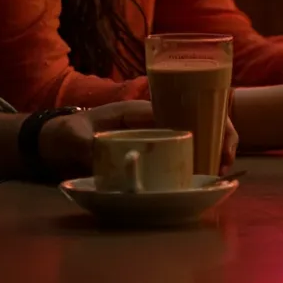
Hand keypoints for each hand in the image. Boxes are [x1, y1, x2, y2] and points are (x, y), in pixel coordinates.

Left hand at [37, 102, 239, 179]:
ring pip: (194, 135)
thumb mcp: (72, 136)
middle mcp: (150, 120)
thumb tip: (99, 154)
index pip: (178, 106)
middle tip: (227, 160)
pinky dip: (199, 161)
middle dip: (219, 133)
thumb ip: (83, 144)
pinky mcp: (151, 153)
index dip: (205, 119)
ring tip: (224, 169)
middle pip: (196, 118)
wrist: (54, 143)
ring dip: (214, 147)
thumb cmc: (65, 133)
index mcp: (137, 110)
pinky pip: (182, 153)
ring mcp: (152, 136)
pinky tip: (209, 176)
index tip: (218, 141)